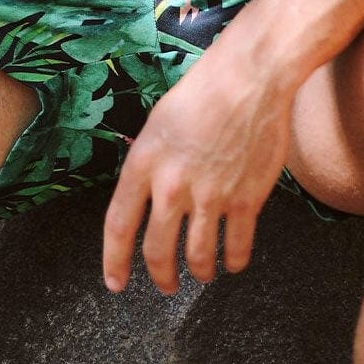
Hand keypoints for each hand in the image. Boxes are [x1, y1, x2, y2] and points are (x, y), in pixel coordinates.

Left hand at [102, 41, 292, 293]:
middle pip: (157, 250)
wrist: (249, 78)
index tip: (115, 282)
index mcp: (144, 163)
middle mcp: (172, 186)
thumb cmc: (203, 90)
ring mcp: (210, 196)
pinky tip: (232, 262)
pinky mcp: (246, 200)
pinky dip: (234, 262)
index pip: (118, 224)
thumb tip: (148, 193)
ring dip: (199, 273)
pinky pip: (236, 247)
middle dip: (161, 275)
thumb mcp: (159, 122)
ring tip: (203, 275)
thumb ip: (151, 162)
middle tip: (166, 285)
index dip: (114, 260)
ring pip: (198, 257)